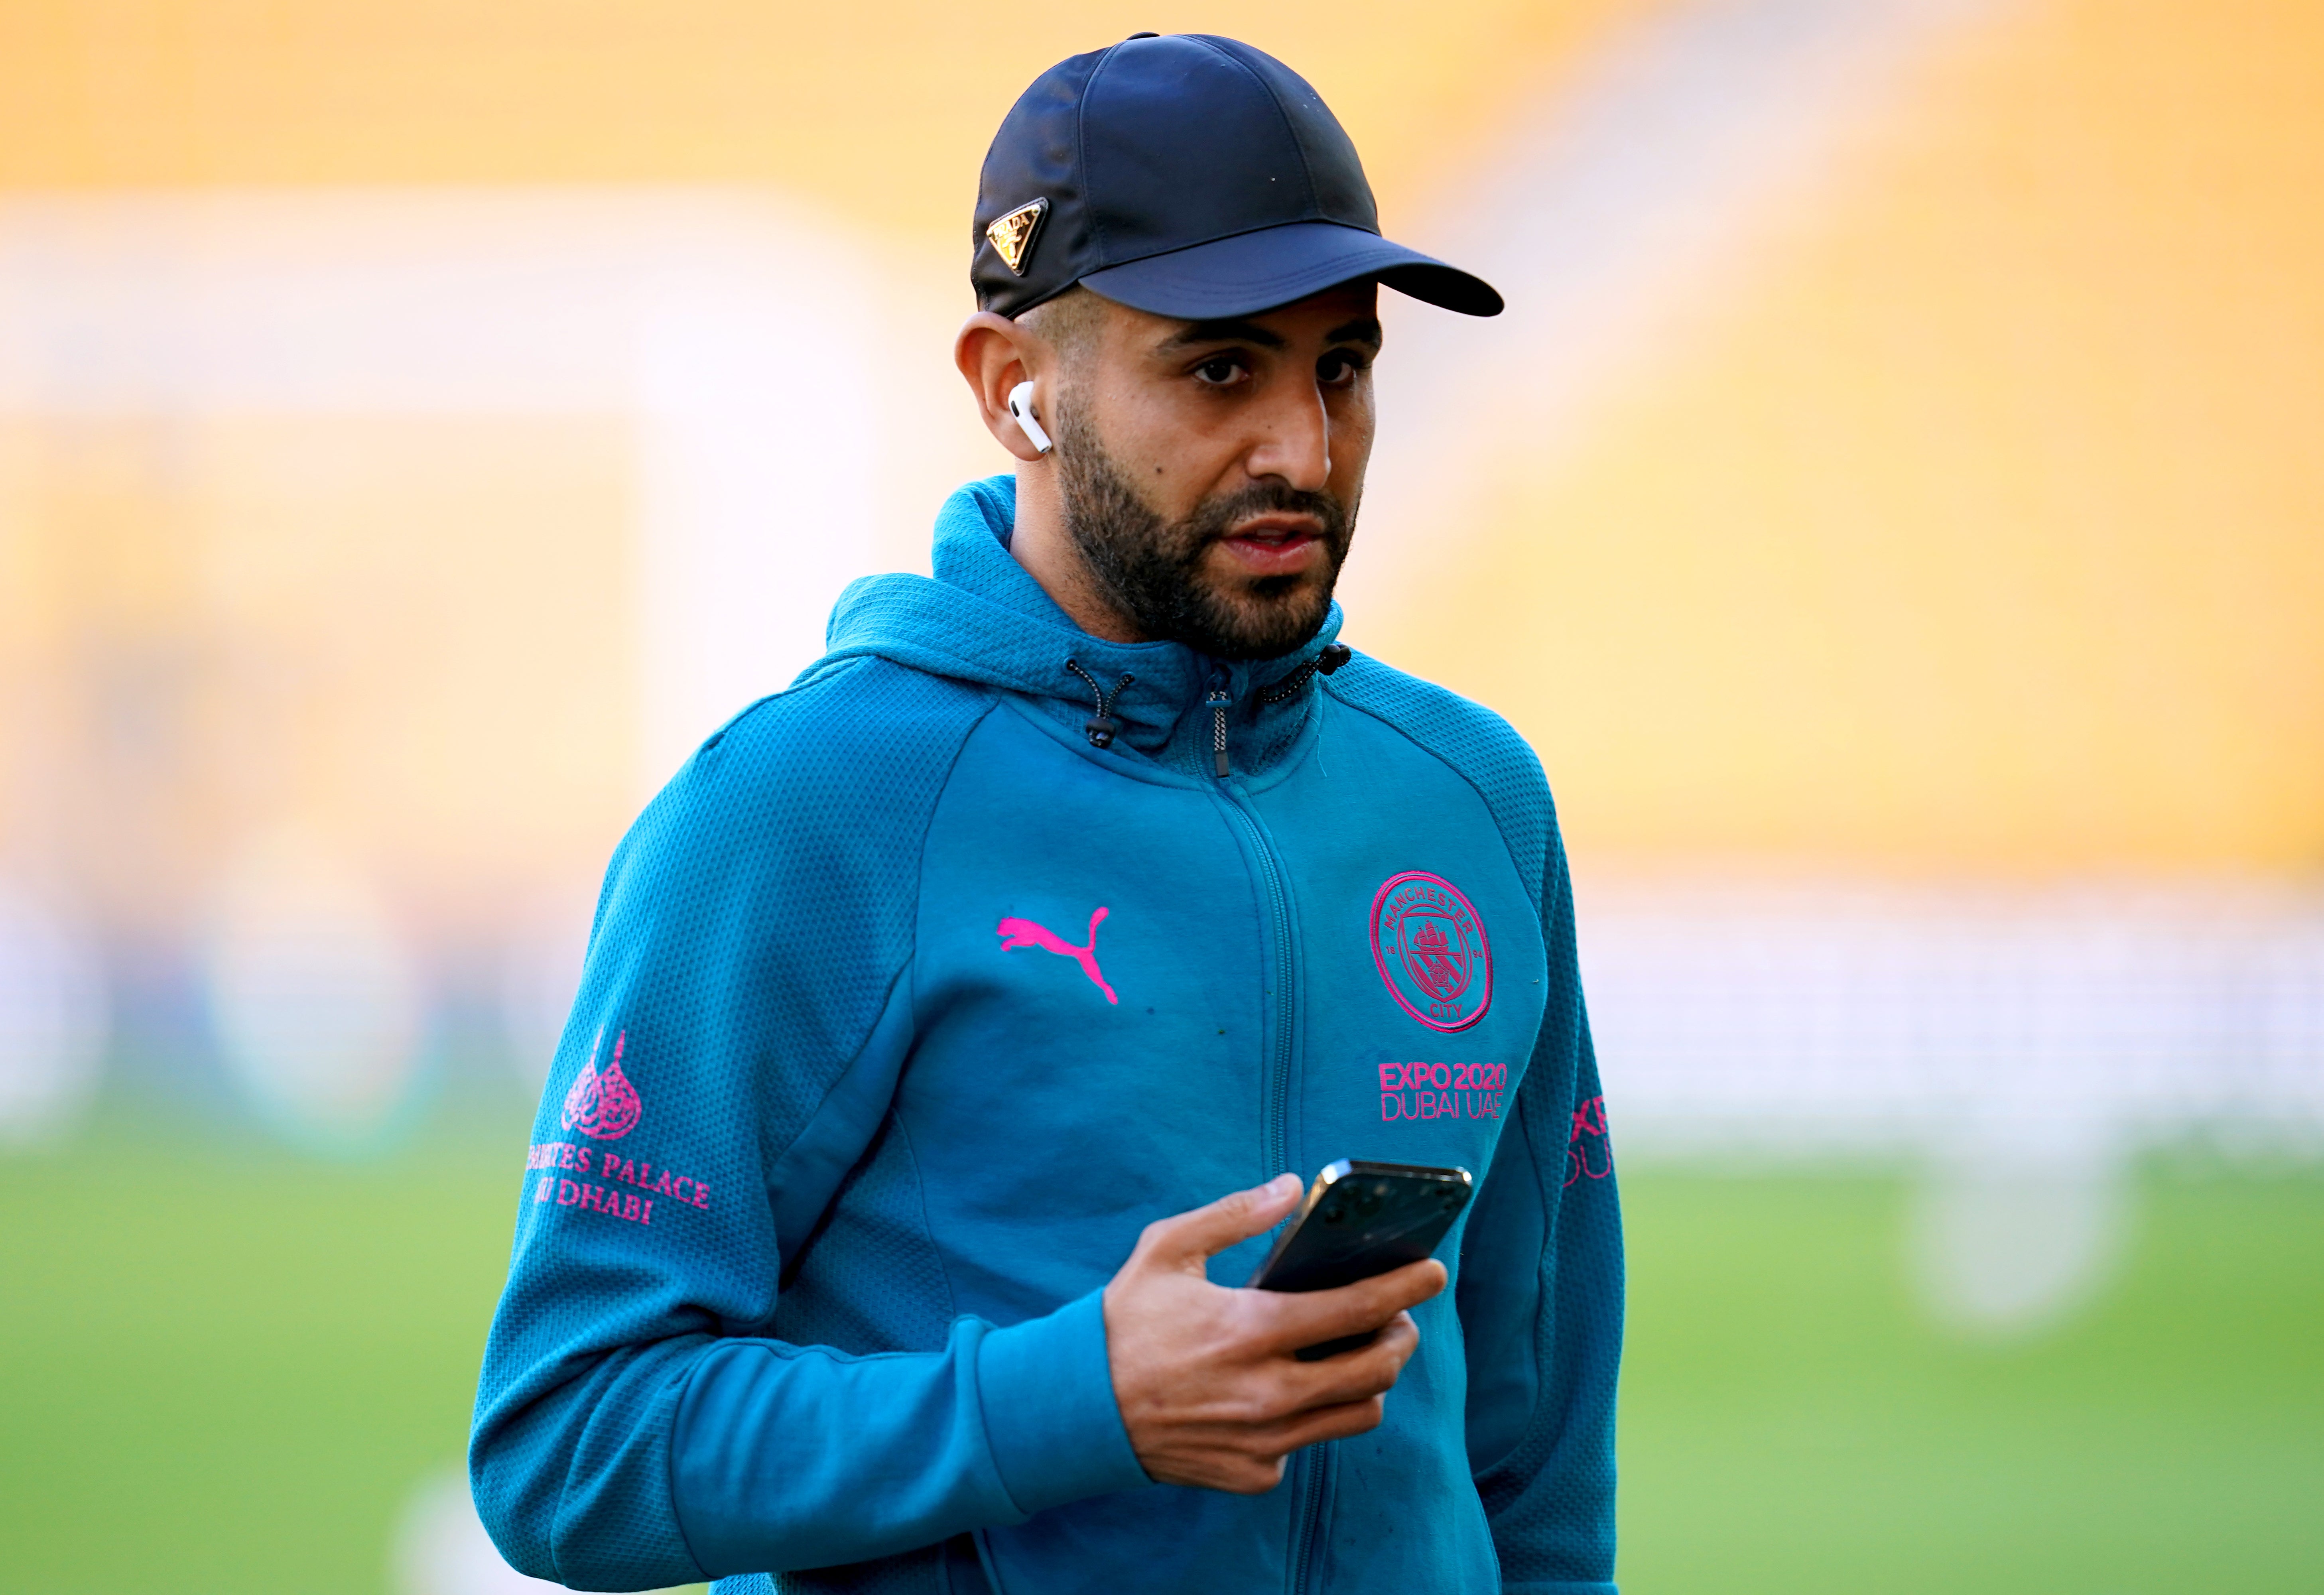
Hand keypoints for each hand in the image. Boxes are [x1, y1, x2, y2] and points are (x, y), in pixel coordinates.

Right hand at [1100, 1173, 1446, 1492]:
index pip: (1356, 1309)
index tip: (1433, 1271)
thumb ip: (1233, 1215)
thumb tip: (1291, 1187)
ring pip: (1358, 1414)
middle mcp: (1265, 1393)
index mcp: (1249, 1331)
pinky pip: (1310, 1443)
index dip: (1406, 1287)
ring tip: (1357, 1351)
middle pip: (1376, 1370)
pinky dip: (1314, 1414)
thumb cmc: (1124, 1320)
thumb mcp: (1166, 1249)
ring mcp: (1262, 1441)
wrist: (1076, 1407)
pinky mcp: (1252, 1473)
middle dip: (1403, 1338)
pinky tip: (1292, 1388)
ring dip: (1369, 1380)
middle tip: (1398, 1316)